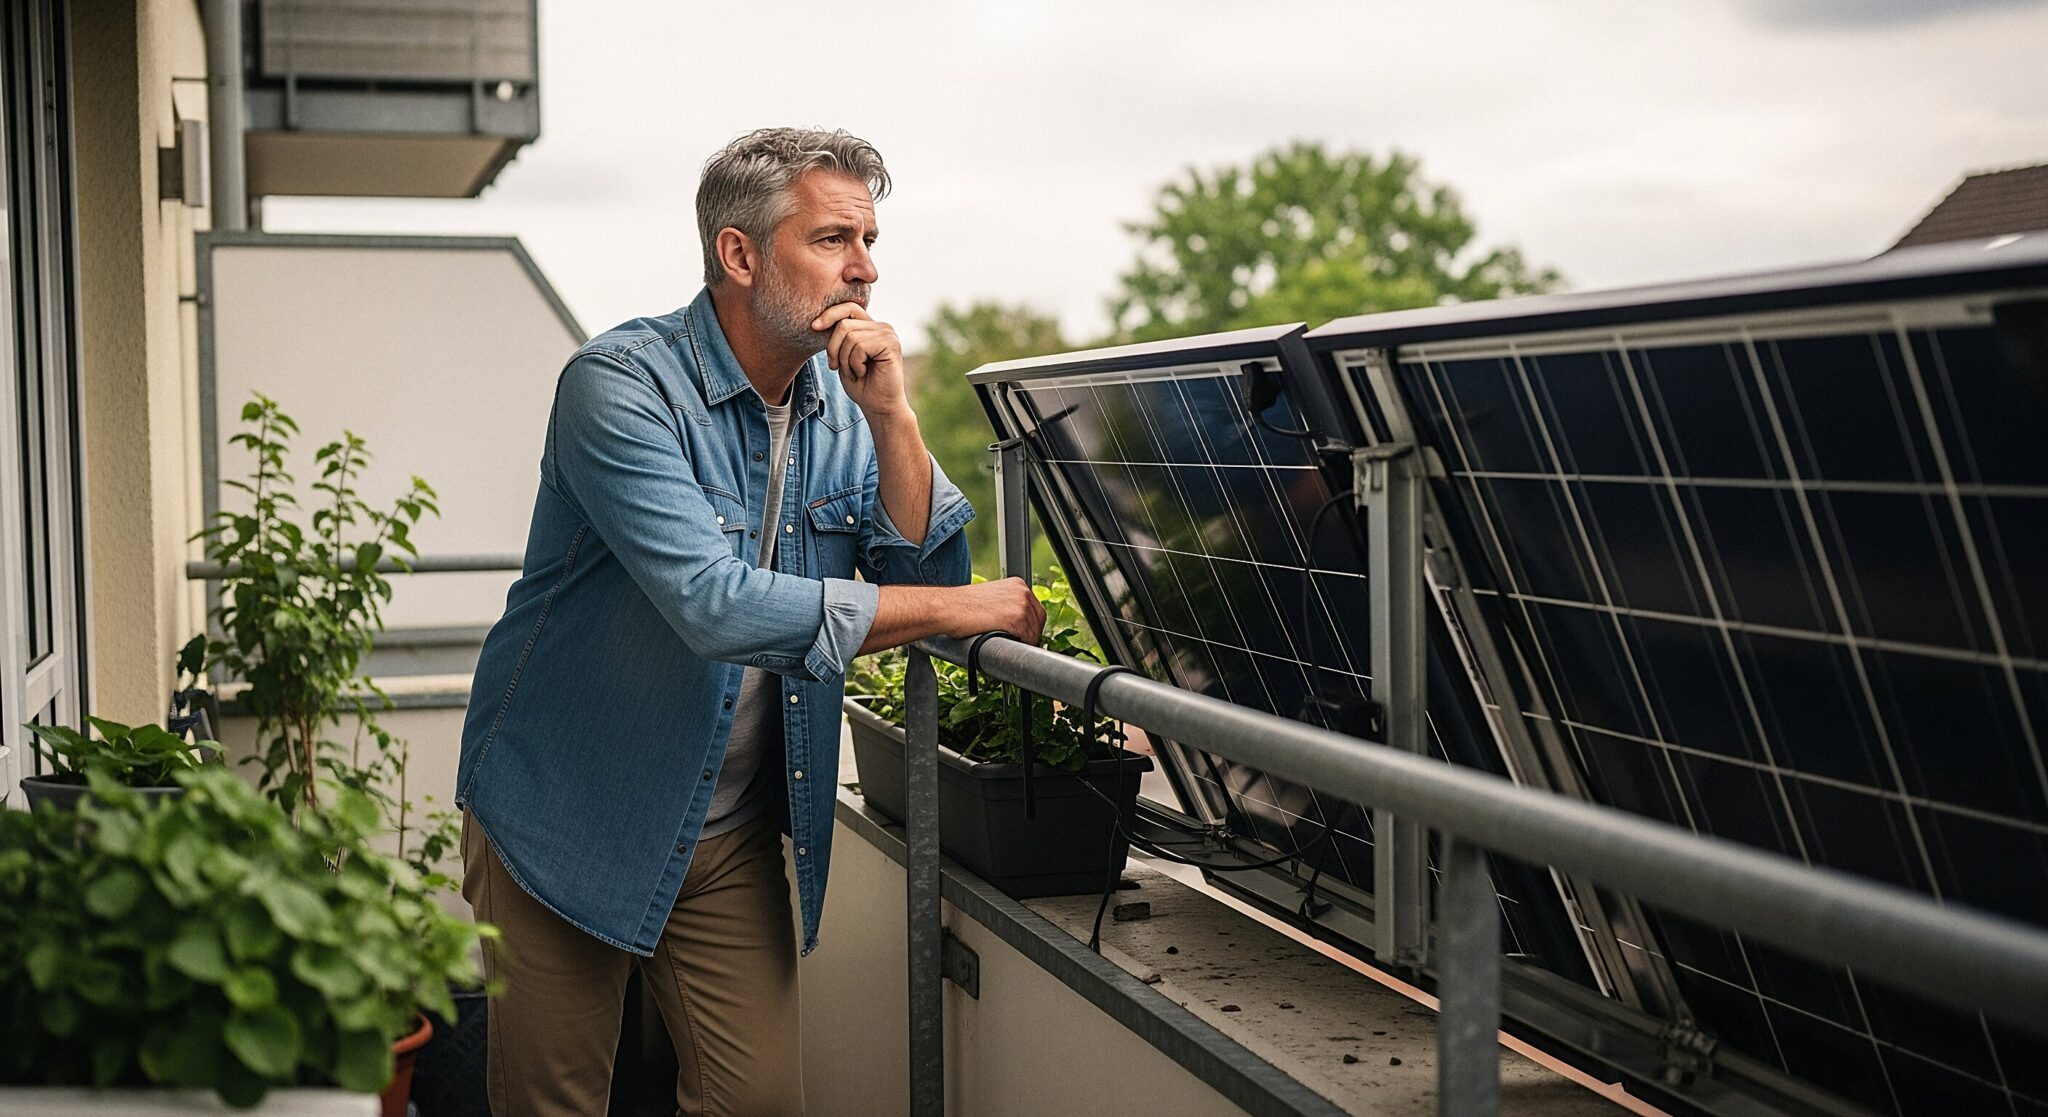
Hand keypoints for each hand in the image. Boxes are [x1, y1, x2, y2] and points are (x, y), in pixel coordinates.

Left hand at [812, 302, 907, 421]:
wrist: (879, 408)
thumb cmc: (861, 385)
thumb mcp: (843, 357)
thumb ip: (839, 338)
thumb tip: (819, 321)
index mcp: (871, 327)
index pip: (848, 307)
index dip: (829, 314)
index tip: (814, 327)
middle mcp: (882, 327)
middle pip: (844, 324)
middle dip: (834, 348)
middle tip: (837, 367)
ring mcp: (888, 334)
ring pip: (850, 336)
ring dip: (845, 360)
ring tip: (855, 372)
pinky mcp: (891, 345)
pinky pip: (859, 347)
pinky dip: (855, 364)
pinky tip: (863, 373)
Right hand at [949, 578, 1046, 644]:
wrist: (946, 607)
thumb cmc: (961, 606)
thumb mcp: (990, 599)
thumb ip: (1006, 606)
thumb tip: (1015, 624)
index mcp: (1017, 585)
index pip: (1035, 609)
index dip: (1030, 625)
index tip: (1021, 634)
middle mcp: (1022, 591)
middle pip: (1039, 621)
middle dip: (1030, 634)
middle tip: (1016, 642)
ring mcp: (1021, 604)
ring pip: (1035, 632)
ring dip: (1024, 641)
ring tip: (1007, 644)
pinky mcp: (1016, 619)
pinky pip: (1029, 639)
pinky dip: (1021, 646)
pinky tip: (1007, 644)